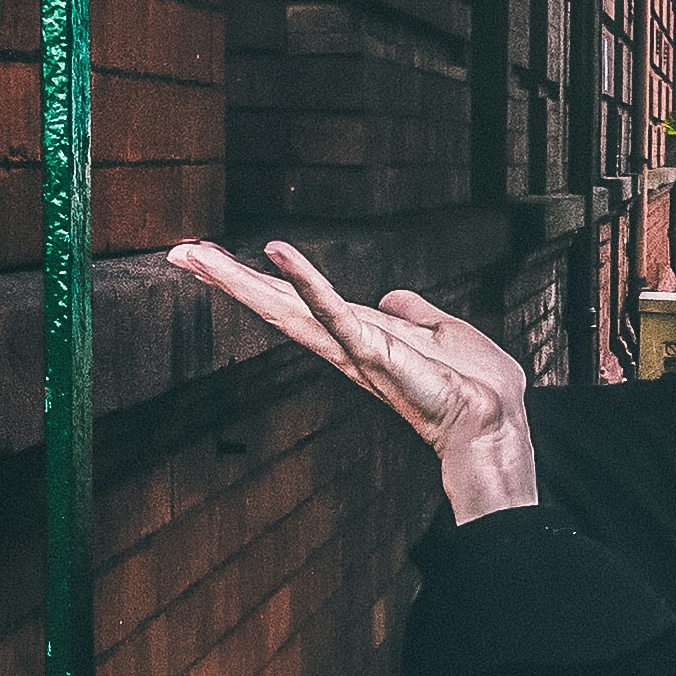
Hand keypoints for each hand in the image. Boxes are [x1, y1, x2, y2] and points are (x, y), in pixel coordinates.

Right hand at [170, 239, 538, 520]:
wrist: (495, 422)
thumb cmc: (474, 386)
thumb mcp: (446, 334)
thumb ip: (418, 314)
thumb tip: (394, 297)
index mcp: (358, 337)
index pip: (298, 305)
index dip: (259, 282)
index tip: (215, 260)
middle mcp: (344, 346)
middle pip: (277, 308)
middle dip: (229, 281)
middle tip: (180, 253)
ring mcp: (354, 350)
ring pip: (289, 310)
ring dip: (242, 281)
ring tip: (197, 254)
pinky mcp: (371, 352)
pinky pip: (332, 311)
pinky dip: (304, 280)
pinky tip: (275, 252)